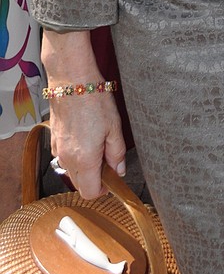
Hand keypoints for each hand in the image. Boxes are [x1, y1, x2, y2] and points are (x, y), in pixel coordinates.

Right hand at [42, 29, 126, 197]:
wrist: (71, 81)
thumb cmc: (95, 101)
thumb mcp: (114, 127)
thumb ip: (117, 153)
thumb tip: (119, 171)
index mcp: (84, 160)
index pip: (90, 192)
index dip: (104, 190)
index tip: (113, 178)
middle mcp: (67, 159)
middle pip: (80, 184)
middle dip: (95, 179)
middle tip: (108, 160)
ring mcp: (57, 150)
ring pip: (71, 172)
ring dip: (84, 168)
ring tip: (98, 146)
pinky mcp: (53, 140)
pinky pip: (64, 158)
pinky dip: (75, 156)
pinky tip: (85, 138)